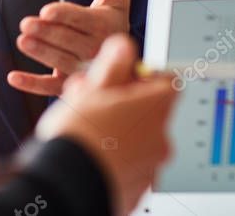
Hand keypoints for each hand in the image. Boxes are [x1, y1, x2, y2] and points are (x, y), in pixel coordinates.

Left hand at [8, 0, 130, 96]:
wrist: (126, 59)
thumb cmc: (115, 24)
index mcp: (106, 26)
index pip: (83, 20)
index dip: (64, 15)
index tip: (47, 11)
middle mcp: (96, 50)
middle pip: (68, 40)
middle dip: (47, 32)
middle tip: (27, 23)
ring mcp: (83, 70)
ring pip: (60, 62)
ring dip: (40, 53)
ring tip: (23, 41)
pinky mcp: (71, 85)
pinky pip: (50, 87)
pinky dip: (31, 84)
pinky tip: (14, 77)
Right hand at [35, 34, 177, 215]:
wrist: (67, 187)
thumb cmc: (79, 136)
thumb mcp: (93, 88)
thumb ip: (113, 64)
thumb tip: (124, 45)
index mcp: (154, 108)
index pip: (167, 80)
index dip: (142, 74)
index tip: (120, 76)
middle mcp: (160, 138)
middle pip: (148, 109)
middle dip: (120, 100)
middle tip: (89, 99)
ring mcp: (151, 166)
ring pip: (136, 135)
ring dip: (115, 127)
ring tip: (83, 126)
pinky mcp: (138, 189)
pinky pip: (130, 162)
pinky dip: (113, 154)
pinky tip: (88, 151)